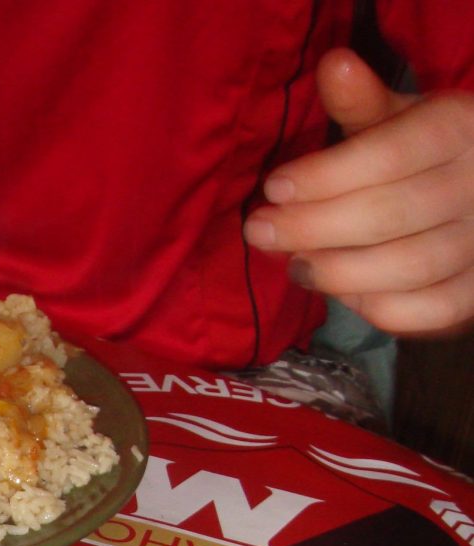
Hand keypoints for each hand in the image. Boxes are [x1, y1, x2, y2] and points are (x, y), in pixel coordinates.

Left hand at [242, 48, 473, 336]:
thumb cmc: (422, 157)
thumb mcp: (398, 121)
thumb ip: (363, 104)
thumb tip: (333, 66)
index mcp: (457, 130)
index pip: (391, 154)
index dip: (327, 176)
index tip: (273, 187)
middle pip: (391, 215)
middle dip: (314, 227)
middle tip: (260, 231)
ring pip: (407, 268)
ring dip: (337, 271)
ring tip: (294, 264)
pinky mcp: (472, 292)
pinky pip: (425, 311)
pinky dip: (376, 306)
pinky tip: (340, 291)